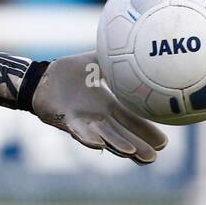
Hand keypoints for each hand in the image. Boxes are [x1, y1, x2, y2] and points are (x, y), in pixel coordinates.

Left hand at [29, 51, 168, 164]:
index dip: (146, 131)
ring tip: (132, 153)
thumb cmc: (68, 73)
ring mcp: (83, 121)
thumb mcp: (95, 62)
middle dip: (138, 146)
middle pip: (122, 134)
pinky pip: (77, 131)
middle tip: (154, 158)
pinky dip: (87, 138)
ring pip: (104, 136)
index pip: (132, 121)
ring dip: (117, 144)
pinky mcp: (66, 120)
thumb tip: (133, 46)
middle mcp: (99, 117)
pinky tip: (98, 145)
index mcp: (109, 106)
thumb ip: (112, 59)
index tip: (163, 143)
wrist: (41, 77)